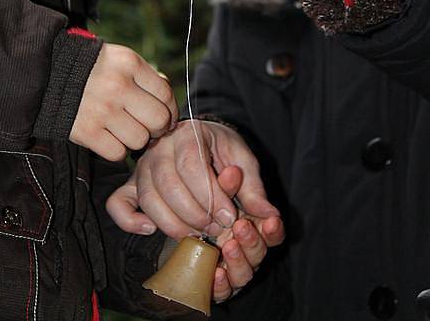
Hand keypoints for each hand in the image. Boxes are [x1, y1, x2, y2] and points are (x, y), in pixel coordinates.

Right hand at [69, 43, 177, 160]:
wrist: (48, 73)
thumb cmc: (93, 68)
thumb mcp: (121, 60)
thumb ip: (146, 77)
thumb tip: (168, 101)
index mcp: (130, 64)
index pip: (166, 94)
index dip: (170, 110)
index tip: (166, 116)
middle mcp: (118, 86)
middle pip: (158, 120)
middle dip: (158, 128)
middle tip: (149, 127)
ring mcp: (102, 110)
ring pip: (140, 140)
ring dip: (136, 139)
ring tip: (125, 129)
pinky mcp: (86, 131)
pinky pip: (118, 153)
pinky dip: (117, 149)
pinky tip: (110, 137)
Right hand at [106, 120, 279, 238]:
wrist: (199, 139)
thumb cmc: (221, 150)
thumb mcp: (243, 159)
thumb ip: (253, 186)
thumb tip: (268, 215)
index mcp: (188, 133)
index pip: (191, 164)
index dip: (210, 194)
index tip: (230, 216)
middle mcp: (159, 147)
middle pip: (167, 183)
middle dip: (195, 213)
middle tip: (216, 228)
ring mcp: (142, 166)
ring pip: (148, 197)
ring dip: (173, 223)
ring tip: (196, 234)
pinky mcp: (131, 184)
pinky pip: (118, 203)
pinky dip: (130, 220)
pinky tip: (151, 229)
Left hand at [213, 166, 284, 302]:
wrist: (173, 165)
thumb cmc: (209, 159)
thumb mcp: (232, 163)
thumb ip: (249, 186)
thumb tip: (269, 211)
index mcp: (252, 216)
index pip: (272, 231)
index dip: (274, 230)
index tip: (270, 221)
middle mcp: (240, 240)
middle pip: (258, 254)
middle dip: (252, 242)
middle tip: (241, 226)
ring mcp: (224, 258)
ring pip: (242, 274)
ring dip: (238, 262)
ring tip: (229, 246)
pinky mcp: (205, 271)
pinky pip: (218, 288)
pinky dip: (220, 284)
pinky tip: (215, 273)